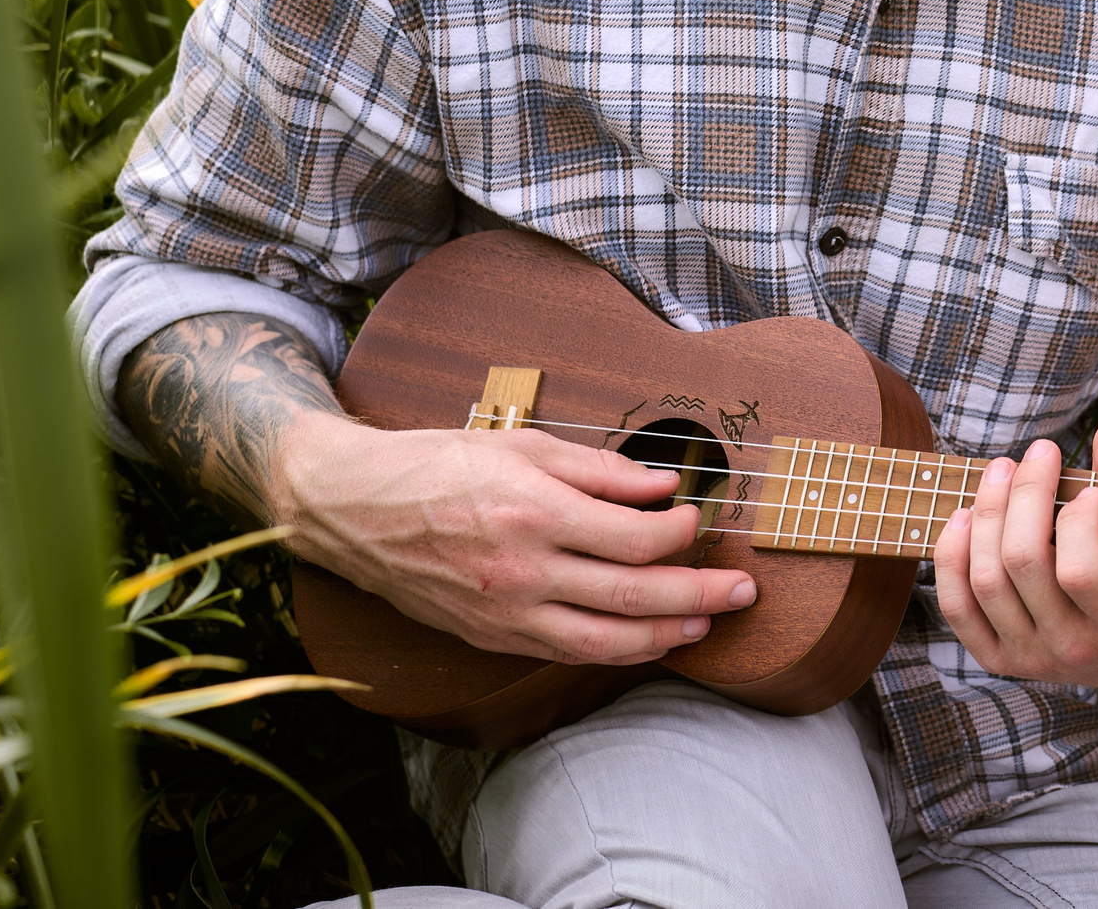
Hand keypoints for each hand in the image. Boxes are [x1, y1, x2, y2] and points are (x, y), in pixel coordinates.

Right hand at [274, 417, 756, 664]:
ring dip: (666, 637)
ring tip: (706, 623)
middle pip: (634, 598)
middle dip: (701, 596)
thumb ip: (597, 471)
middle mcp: (524, 571)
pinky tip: (647, 640)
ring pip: (605, 643)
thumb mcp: (520, 445)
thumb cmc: (436, 465)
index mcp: (534, 512)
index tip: (701, 519)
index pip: (636, 538)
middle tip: (744, 590)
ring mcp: (506, 612)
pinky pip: (567, 652)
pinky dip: (616, 651)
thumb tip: (662, 487)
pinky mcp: (492, 636)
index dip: (682, 534)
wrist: (353, 508)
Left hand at [933, 398, 1097, 686]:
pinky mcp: (998, 659)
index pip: (1080, 570)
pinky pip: (957, 606)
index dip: (1077, 518)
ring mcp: (1031, 659)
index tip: (1089, 490)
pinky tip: (964, 515)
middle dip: (1024, 495)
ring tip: (1000, 473)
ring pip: (986, 580)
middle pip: (1023, 562)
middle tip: (1036, 454)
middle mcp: (1073, 650)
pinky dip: (952, 555)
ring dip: (986, 514)